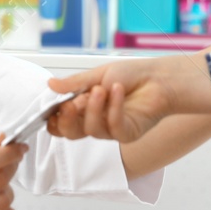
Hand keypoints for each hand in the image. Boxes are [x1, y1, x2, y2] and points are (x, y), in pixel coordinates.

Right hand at [45, 54, 210, 143]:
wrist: (159, 77)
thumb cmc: (132, 75)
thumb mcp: (98, 75)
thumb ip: (74, 84)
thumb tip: (51, 84)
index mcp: (85, 108)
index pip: (61, 123)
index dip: (55, 118)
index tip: (54, 106)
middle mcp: (96, 121)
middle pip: (71, 133)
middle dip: (68, 119)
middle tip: (71, 103)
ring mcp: (111, 130)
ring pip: (91, 130)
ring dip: (94, 109)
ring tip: (102, 89)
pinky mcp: (127, 134)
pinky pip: (114, 128)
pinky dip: (114, 108)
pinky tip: (118, 91)